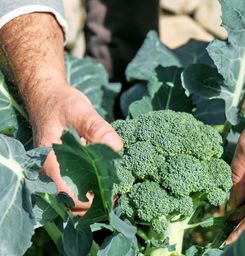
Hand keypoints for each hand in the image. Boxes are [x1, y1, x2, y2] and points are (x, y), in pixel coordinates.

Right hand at [30, 85, 122, 214]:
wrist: (47, 98)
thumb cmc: (61, 103)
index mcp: (51, 161)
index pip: (68, 196)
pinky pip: (75, 186)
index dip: (91, 201)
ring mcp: (55, 171)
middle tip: (119, 194)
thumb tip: (116, 147)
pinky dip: (91, 188)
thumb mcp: (80, 110)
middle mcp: (50, 172)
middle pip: (71, 203)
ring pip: (73, 197)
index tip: (113, 194)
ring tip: (116, 189)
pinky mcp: (63, 168)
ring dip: (93, 198)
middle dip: (95, 203)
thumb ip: (96, 127)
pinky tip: (107, 180)